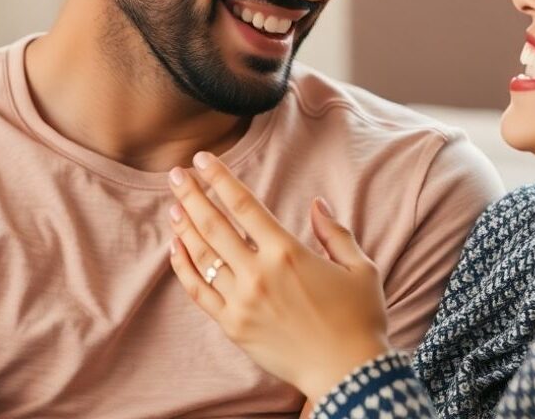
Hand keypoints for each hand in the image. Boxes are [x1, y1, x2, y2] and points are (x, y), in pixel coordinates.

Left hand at [167, 152, 391, 404]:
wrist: (349, 375)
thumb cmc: (360, 319)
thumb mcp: (360, 268)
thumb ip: (335, 233)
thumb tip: (317, 204)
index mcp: (288, 251)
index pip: (243, 204)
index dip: (220, 178)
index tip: (204, 159)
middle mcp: (259, 273)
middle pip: (214, 224)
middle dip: (192, 195)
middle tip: (177, 174)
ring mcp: (242, 301)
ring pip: (202, 255)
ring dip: (185, 226)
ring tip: (174, 206)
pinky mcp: (233, 326)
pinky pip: (199, 292)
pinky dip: (184, 268)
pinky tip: (175, 249)